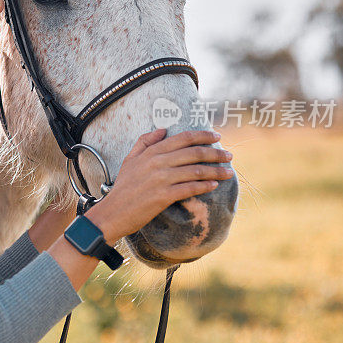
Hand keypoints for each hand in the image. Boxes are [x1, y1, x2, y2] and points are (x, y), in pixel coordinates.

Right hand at [87, 128, 232, 241]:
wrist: (113, 212)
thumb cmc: (123, 187)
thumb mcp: (130, 159)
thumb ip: (144, 142)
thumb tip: (162, 130)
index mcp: (151, 152)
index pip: (182, 138)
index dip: (202, 135)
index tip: (216, 136)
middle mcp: (157, 163)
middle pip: (193, 153)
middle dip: (215, 153)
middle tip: (229, 156)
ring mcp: (161, 179)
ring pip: (195, 171)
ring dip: (215, 171)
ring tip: (228, 172)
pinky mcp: (163, 196)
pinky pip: (190, 188)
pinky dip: (205, 186)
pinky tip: (214, 185)